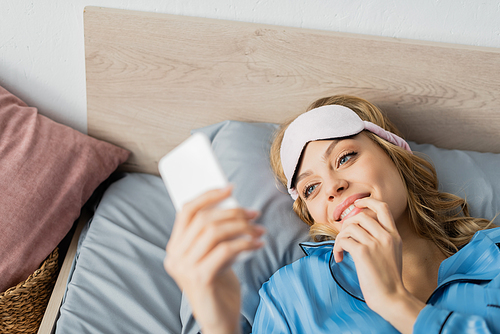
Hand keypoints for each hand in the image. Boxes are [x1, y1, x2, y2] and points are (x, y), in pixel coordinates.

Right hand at [164, 186, 264, 333]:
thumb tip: (234, 206)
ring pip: (214, 232)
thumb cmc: (218, 284)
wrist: (219, 319)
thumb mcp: (214, 254)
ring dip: (242, 227)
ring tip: (259, 230)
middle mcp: (175, 256)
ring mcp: (185, 268)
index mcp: (175, 247)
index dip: (208, 195)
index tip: (230, 188)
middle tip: (254, 213)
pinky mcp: (200, 278)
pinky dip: (245, 243)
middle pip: (203, 219)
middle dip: (233, 212)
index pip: (186, 211)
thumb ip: (215, 234)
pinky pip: (225, 250)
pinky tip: (258, 245)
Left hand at [333, 198, 423, 333]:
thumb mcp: (393, 253)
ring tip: (342, 251)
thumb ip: (382, 239)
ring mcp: (375, 243)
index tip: (357, 204)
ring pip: (349, 228)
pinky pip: (343, 240)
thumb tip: (360, 229)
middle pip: (360, 216)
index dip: (368, 201)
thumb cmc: (388, 279)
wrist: (391, 297)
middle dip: (347, 225)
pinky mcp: (363, 252)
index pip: (383, 207)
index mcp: (394, 235)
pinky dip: (337, 248)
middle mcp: (386, 236)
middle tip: (344, 239)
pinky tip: (341, 258)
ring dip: (340, 239)